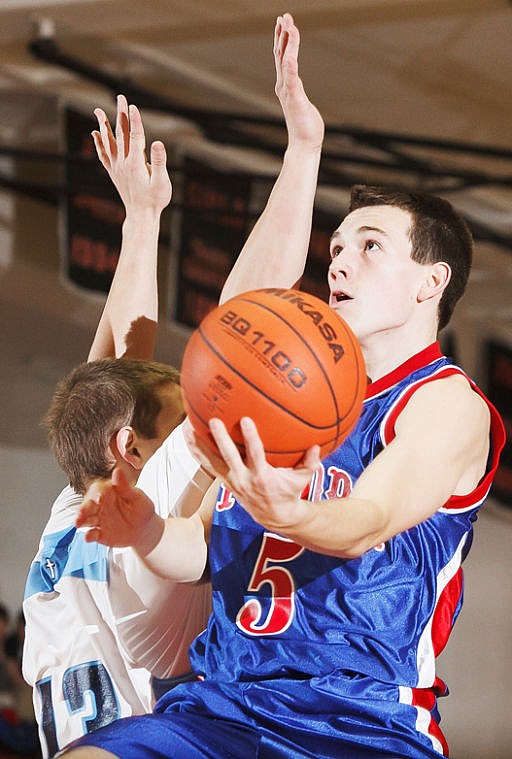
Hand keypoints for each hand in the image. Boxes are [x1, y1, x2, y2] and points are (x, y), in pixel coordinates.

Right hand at [76, 466, 162, 552]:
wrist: (144, 529)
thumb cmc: (141, 509)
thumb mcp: (136, 497)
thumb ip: (125, 486)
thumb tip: (117, 471)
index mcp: (108, 492)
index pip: (98, 489)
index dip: (97, 492)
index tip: (99, 497)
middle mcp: (100, 505)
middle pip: (87, 504)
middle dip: (83, 508)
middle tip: (81, 513)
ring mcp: (98, 519)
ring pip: (86, 519)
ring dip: (81, 520)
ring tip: (78, 523)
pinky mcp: (99, 534)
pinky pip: (91, 534)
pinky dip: (89, 535)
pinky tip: (89, 536)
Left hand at [92, 94, 171, 214]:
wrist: (141, 216)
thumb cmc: (155, 200)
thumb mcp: (162, 181)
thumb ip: (159, 161)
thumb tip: (157, 142)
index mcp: (136, 163)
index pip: (135, 137)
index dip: (135, 121)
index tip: (132, 106)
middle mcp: (123, 163)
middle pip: (121, 134)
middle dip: (121, 114)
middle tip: (121, 97)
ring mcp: (117, 168)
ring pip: (108, 142)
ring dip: (104, 125)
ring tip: (98, 111)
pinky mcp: (114, 173)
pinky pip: (104, 155)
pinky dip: (99, 143)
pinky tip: (95, 134)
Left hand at [184, 417, 320, 534]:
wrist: (276, 516)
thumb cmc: (291, 492)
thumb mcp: (304, 479)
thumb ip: (310, 462)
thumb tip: (317, 445)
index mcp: (263, 477)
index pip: (255, 455)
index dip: (250, 438)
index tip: (245, 420)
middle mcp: (244, 479)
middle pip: (229, 456)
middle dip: (221, 439)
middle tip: (213, 420)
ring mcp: (232, 481)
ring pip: (212, 461)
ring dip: (200, 444)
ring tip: (187, 427)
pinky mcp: (225, 481)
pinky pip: (207, 465)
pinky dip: (197, 451)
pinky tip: (187, 437)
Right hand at [274, 13, 323, 149]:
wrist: (303, 144)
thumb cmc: (305, 126)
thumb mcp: (301, 102)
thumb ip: (297, 91)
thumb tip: (295, 86)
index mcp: (286, 85)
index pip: (282, 57)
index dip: (283, 38)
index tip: (284, 22)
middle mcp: (284, 86)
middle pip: (281, 55)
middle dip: (283, 34)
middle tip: (284, 16)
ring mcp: (288, 92)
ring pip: (285, 62)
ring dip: (287, 43)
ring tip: (289, 26)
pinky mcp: (295, 100)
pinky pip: (292, 80)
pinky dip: (290, 66)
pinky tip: (291, 55)